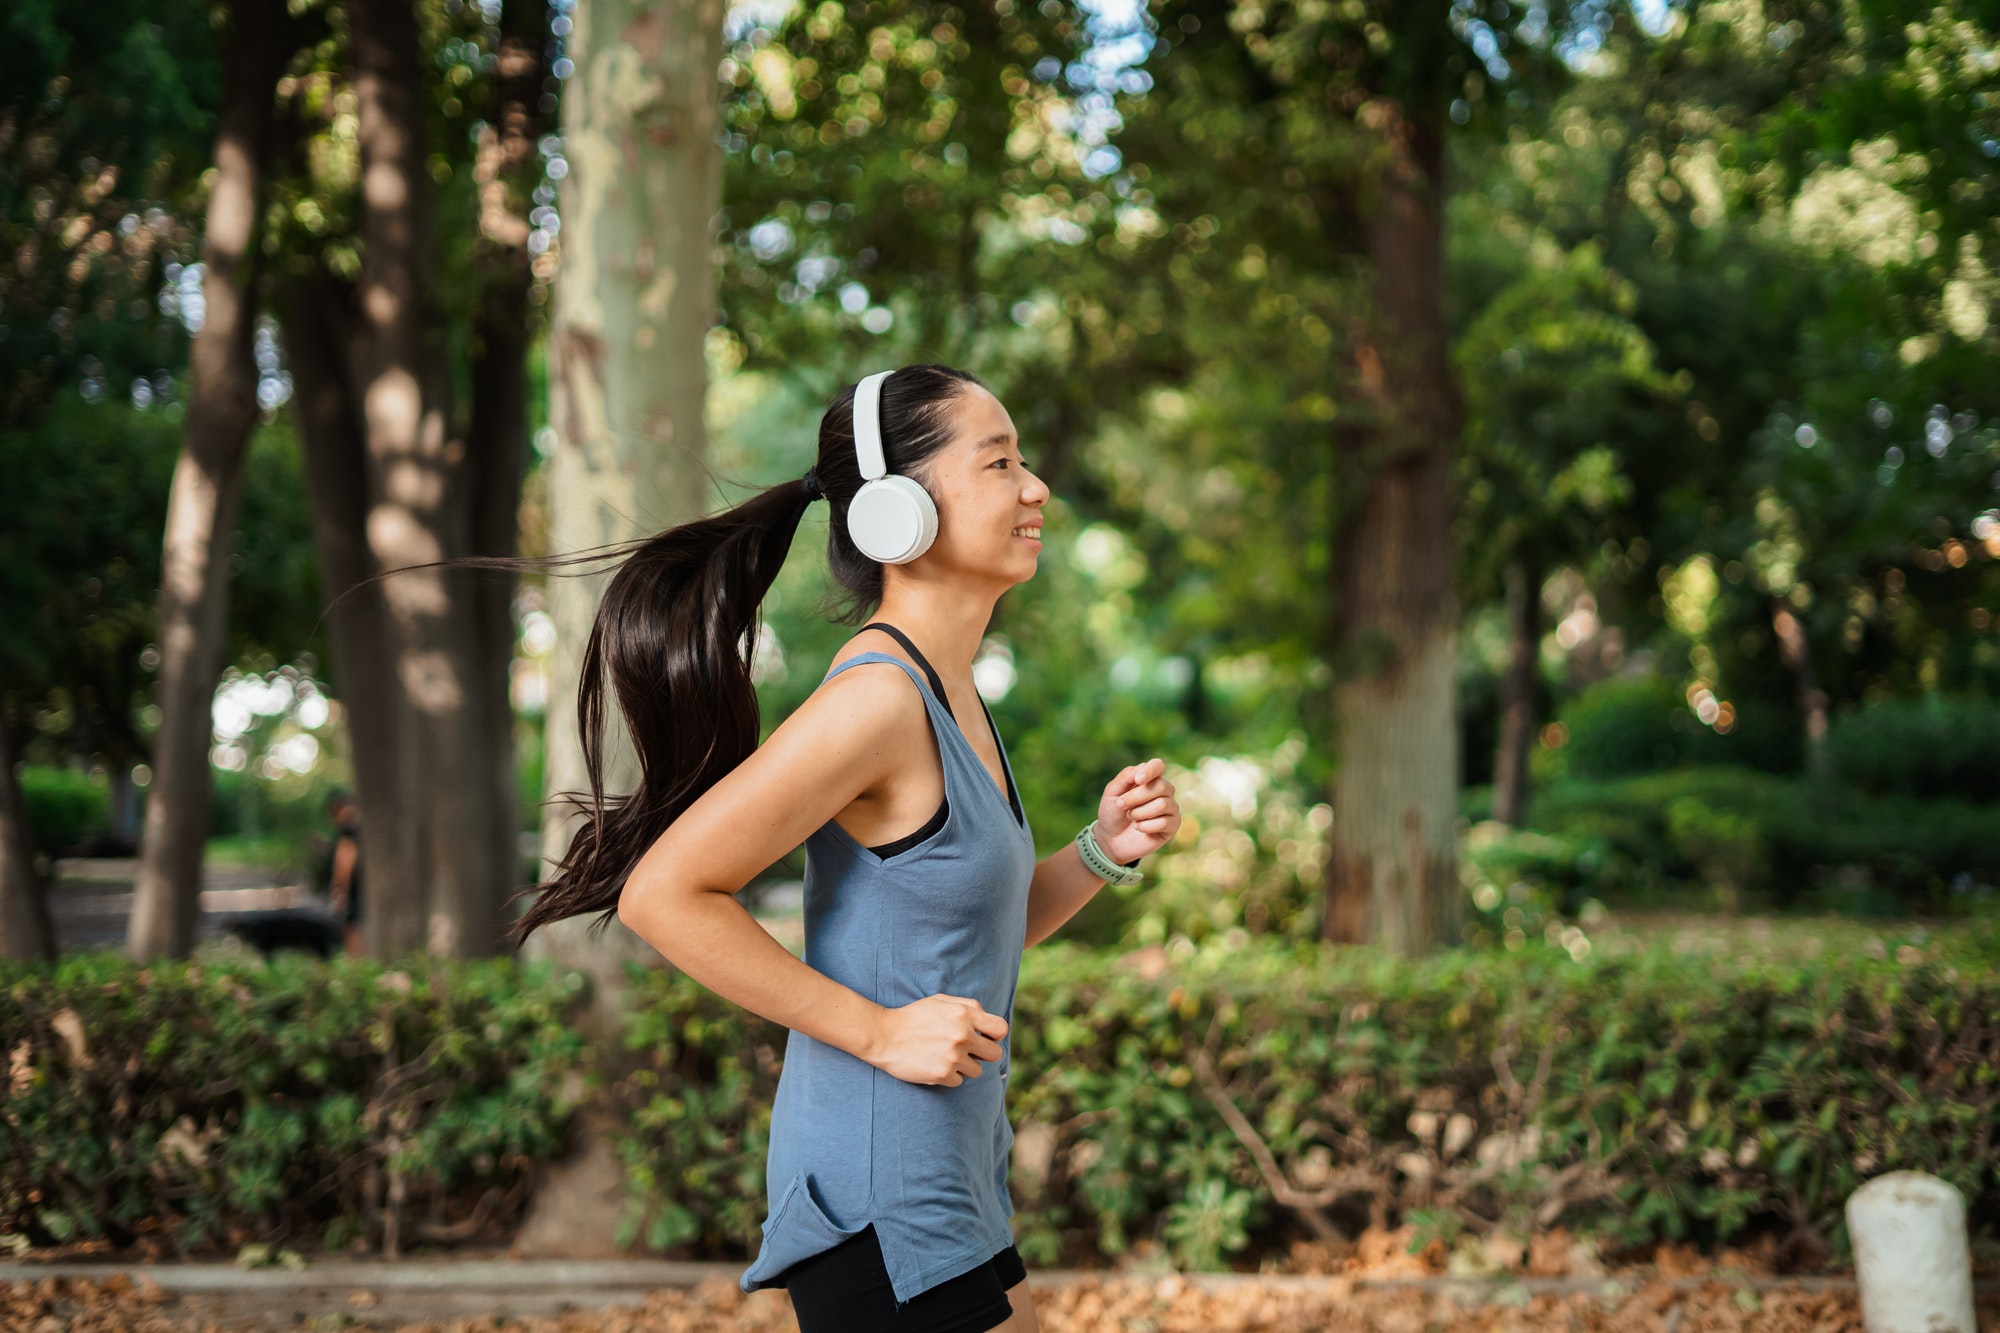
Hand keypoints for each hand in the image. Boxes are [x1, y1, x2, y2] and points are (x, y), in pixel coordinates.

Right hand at [868, 994, 1008, 1086]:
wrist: (884, 1036)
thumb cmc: (914, 1016)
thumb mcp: (941, 1001)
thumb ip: (968, 1006)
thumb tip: (988, 1019)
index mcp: (964, 1014)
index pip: (1001, 1029)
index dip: (994, 1035)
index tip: (985, 1037)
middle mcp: (962, 1035)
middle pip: (995, 1054)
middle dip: (984, 1054)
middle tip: (968, 1051)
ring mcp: (953, 1057)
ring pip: (977, 1071)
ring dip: (964, 1066)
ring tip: (945, 1057)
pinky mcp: (943, 1075)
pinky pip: (959, 1081)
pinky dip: (949, 1076)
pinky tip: (934, 1065)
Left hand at [1094, 757, 1180, 863]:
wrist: (1111, 839)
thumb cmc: (1113, 812)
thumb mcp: (1112, 792)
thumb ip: (1126, 777)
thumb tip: (1142, 768)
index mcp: (1149, 778)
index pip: (1158, 765)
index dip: (1150, 770)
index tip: (1137, 780)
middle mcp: (1164, 790)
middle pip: (1160, 786)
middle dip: (1136, 797)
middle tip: (1120, 804)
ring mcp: (1170, 808)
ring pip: (1162, 804)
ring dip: (1139, 812)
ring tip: (1131, 817)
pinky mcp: (1172, 825)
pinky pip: (1164, 822)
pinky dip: (1145, 826)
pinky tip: (1138, 828)